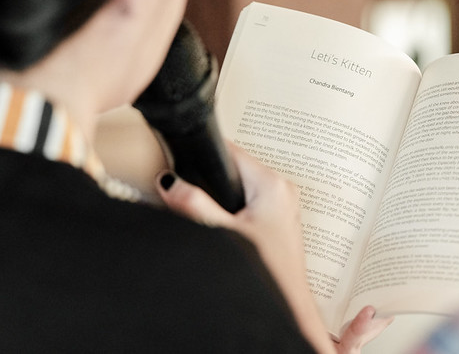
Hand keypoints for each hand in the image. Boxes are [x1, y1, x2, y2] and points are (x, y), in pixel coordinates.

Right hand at [156, 143, 390, 352]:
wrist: (288, 306)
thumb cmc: (267, 274)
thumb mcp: (223, 236)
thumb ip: (194, 206)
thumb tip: (169, 183)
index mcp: (272, 185)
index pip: (231, 152)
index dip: (205, 156)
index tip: (182, 160)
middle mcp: (282, 189)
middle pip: (235, 168)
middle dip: (211, 179)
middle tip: (188, 190)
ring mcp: (283, 205)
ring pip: (242, 186)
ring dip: (222, 196)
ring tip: (206, 211)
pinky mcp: (279, 220)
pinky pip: (250, 201)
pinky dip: (233, 208)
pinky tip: (223, 224)